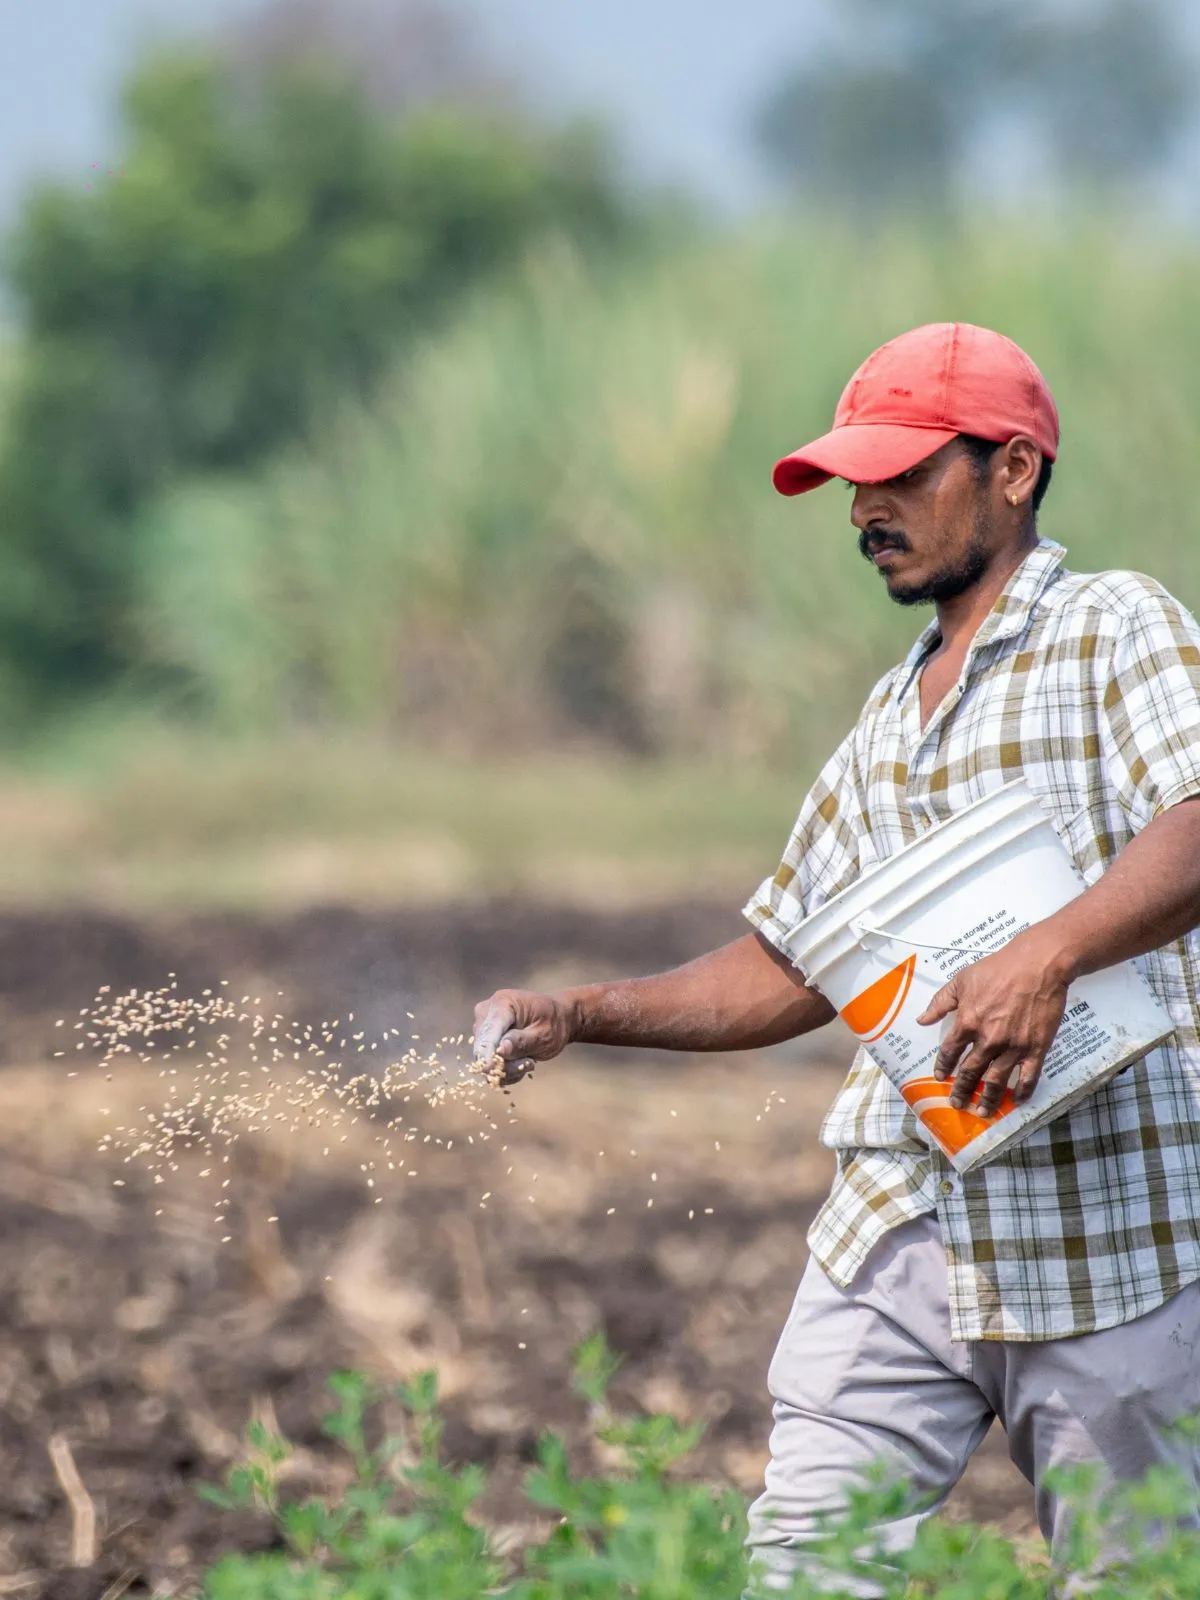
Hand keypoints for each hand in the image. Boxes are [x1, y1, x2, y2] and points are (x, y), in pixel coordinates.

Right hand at [472, 989, 576, 1084]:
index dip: (488, 1051)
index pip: (490, 1030)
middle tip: (530, 1063)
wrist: (554, 1017)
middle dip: (504, 1063)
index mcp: (503, 1003)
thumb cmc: (552, 1022)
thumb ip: (522, 1042)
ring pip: (484, 1057)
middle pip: (484, 1046)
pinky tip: (520, 1061)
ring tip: (529, 1060)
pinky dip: (503, 1068)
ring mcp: (481, 1025)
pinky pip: (486, 1061)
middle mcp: (486, 1011)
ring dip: (506, 1067)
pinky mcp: (482, 1038)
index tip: (489, 1069)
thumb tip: (500, 1050)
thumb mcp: (545, 1034)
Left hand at [916, 929, 1074, 1115]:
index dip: (944, 1066)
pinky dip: (1022, 1091)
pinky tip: (1016, 1100)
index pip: (950, 1052)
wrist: (1037, 966)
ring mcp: (1012, 1046)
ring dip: (988, 1099)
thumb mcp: (962, 980)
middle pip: (971, 1072)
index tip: (941, 1077)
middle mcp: (987, 1039)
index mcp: (967, 1023)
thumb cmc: (998, 969)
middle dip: (962, 1090)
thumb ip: (941, 1002)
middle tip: (957, 1103)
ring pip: (996, 1081)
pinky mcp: (1035, 1048)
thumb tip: (922, 1019)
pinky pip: (1028, 1076)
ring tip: (982, 1112)